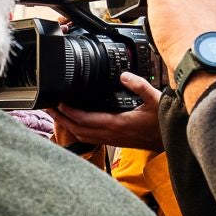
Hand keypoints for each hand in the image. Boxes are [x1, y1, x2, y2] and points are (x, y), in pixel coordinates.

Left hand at [49, 73, 163, 151]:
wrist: (169, 141)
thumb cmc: (161, 123)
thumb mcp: (155, 99)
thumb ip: (139, 85)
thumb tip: (124, 74)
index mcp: (116, 123)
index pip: (84, 119)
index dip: (68, 111)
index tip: (57, 102)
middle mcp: (110, 134)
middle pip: (76, 129)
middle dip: (60, 118)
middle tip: (46, 106)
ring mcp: (110, 139)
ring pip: (81, 135)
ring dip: (66, 124)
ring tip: (55, 112)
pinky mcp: (113, 140)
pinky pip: (89, 137)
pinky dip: (77, 129)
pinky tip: (74, 121)